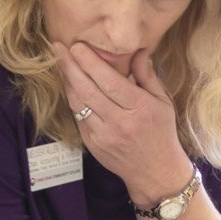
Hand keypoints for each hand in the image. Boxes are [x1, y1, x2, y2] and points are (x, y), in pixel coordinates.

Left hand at [53, 42, 191, 206]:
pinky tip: (70, 85)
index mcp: (139, 109)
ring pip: (78, 103)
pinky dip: (73, 99)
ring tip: (60, 61)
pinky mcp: (93, 145)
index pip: (109, 81)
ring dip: (67, 81)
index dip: (90, 62)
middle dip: (70, 66)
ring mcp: (103, 136)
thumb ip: (147, 76)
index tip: (78, 46)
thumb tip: (137, 50)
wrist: (156, 173)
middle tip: (58, 46)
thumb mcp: (163, 103)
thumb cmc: (161, 134)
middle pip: (88, 90)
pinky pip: (78, 117)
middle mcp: (119, 123)